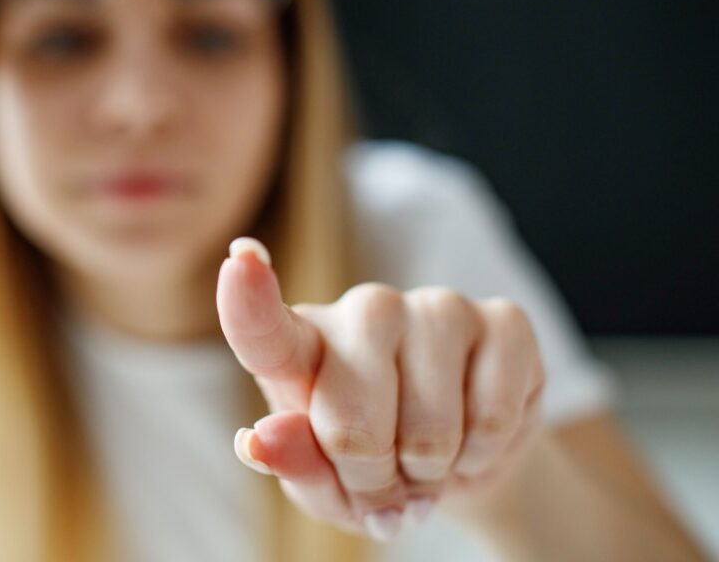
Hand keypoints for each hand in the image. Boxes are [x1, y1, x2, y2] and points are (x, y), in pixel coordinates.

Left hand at [216, 237, 544, 541]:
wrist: (457, 463)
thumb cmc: (372, 467)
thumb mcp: (324, 485)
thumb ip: (294, 462)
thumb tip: (262, 440)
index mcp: (303, 348)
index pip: (266, 329)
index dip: (249, 299)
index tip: (241, 260)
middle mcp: (364, 311)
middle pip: (353, 424)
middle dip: (372, 479)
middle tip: (386, 479)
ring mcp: (436, 305)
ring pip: (430, 429)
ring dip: (431, 472)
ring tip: (428, 459)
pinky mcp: (503, 320)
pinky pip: (495, 417)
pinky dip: (483, 456)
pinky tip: (473, 440)